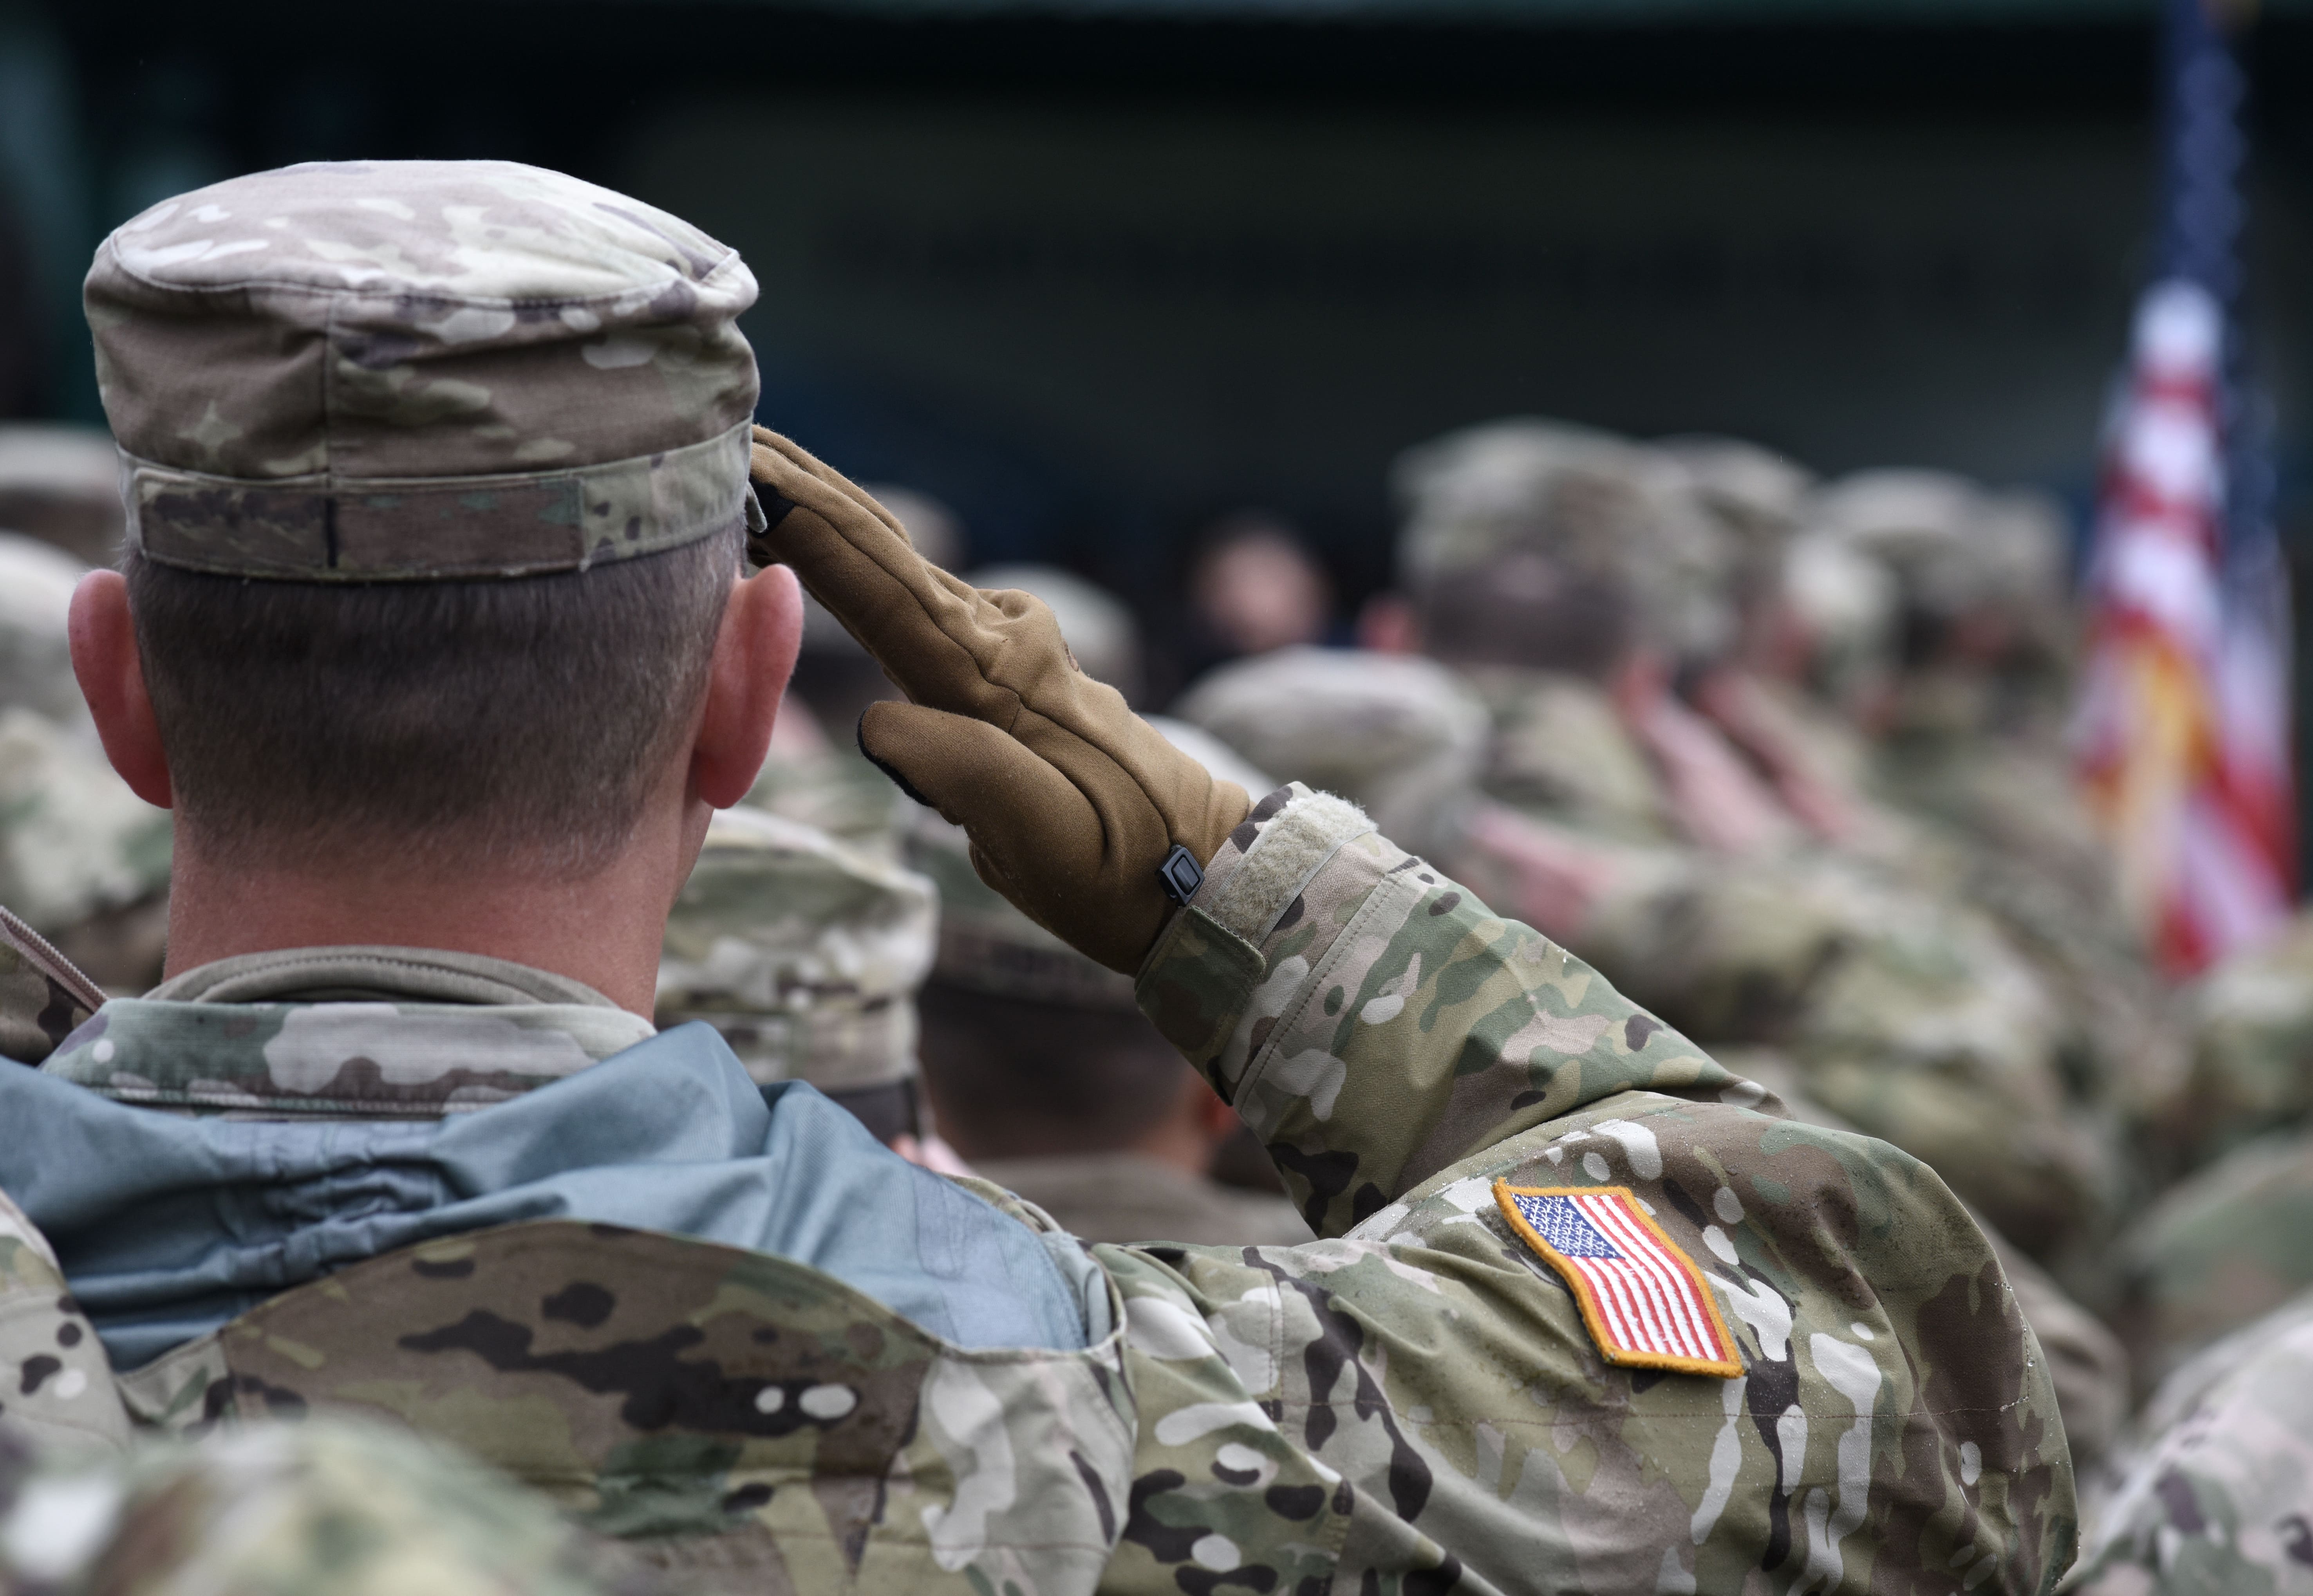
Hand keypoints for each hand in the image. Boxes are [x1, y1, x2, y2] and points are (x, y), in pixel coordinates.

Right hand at [746, 428, 1249, 972]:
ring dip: (829, 511)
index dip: (809, 527)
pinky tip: (834, 539)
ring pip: (899, 563)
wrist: (1200, 868)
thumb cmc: (1118, 865)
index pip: (882, 589)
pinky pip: (918, 597)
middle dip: (804, 488)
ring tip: (758, 465)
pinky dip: (864, 558)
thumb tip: (877, 722)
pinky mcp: (1010, 663)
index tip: (746, 469)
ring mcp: (1008, 645)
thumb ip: (963, 776)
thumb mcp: (1040, 843)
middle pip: (884, 550)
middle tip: (725, 429)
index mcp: (993, 682)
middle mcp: (998, 642)